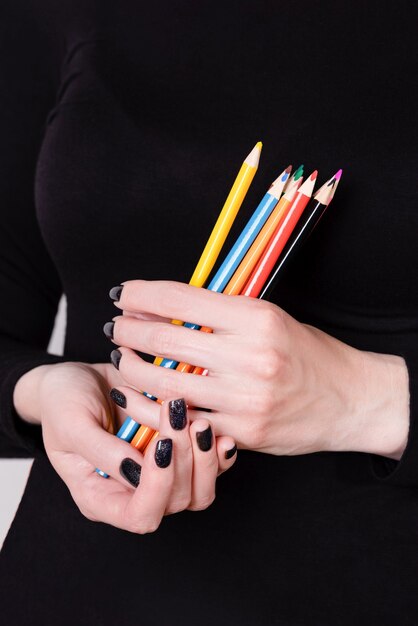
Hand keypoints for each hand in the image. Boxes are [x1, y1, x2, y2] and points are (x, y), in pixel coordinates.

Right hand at [13, 362, 236, 531]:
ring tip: (198, 419)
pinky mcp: (178, 454)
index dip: (157, 487)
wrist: (79, 379)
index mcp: (101, 497)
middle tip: (177, 413)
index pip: (140, 515)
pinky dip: (217, 449)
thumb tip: (136, 470)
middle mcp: (134, 493)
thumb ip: (100, 451)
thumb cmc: (64, 403)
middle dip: (183, 459)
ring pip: (200, 489)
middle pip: (176, 501)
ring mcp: (160, 475)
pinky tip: (216, 427)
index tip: (159, 444)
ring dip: (204, 455)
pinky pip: (209, 465)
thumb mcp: (71, 424)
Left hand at [107, 280, 409, 459]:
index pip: (182, 299)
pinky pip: (181, 420)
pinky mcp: (241, 431)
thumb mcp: (271, 319)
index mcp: (257, 318)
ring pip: (166, 382)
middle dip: (129, 331)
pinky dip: (151, 407)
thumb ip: (222, 314)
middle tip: (115, 327)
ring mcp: (245, 398)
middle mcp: (250, 356)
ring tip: (121, 359)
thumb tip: (164, 308)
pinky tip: (137, 396)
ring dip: (131, 368)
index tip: (124, 294)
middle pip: (166, 340)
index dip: (143, 294)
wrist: (349, 401)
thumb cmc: (308, 354)